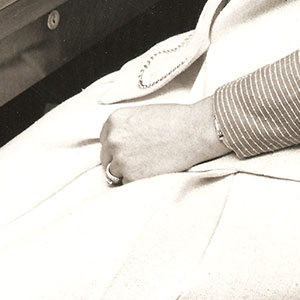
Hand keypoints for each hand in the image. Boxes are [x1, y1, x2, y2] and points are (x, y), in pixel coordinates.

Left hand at [99, 97, 222, 183]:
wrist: (194, 131)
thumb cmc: (174, 120)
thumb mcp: (142, 114)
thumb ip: (126, 127)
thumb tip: (119, 142)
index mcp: (115, 120)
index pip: (105, 139)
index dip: (117, 146)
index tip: (128, 149)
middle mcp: (113, 139)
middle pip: (107, 157)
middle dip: (119, 160)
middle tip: (140, 160)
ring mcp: (120, 159)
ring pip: (114, 173)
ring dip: (127, 172)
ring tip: (147, 166)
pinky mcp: (132, 176)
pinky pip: (127, 184)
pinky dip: (137, 182)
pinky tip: (152, 171)